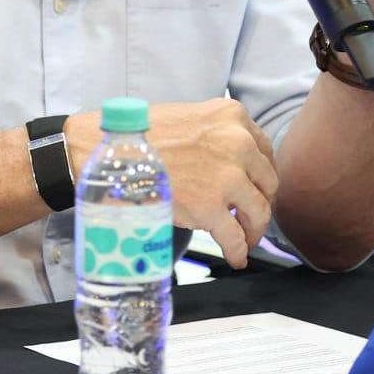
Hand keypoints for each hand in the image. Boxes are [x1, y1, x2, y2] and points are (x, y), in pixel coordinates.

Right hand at [99, 98, 277, 268]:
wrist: (106, 152)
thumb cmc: (136, 135)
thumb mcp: (185, 118)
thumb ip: (213, 134)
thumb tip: (225, 161)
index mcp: (231, 116)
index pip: (264, 151)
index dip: (259, 175)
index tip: (254, 188)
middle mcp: (237, 143)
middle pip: (267, 182)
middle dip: (259, 202)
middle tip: (249, 216)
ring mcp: (227, 177)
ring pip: (258, 212)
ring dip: (253, 230)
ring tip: (244, 239)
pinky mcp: (211, 207)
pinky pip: (235, 237)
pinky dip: (238, 250)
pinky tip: (235, 256)